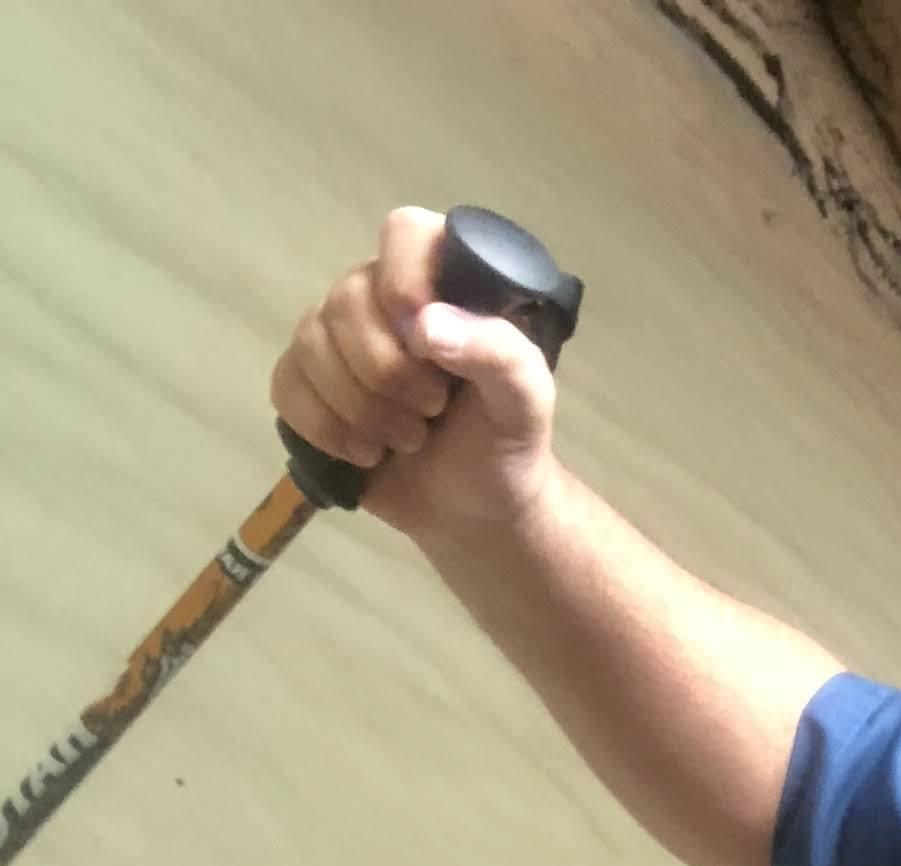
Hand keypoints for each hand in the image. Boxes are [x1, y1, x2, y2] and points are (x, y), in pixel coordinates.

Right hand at [270, 206, 561, 544]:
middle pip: (347, 300)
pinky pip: (286, 387)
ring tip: (409, 439)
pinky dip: (326, 429)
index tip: (426, 343)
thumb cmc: (505, 445)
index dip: (405, 281)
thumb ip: (499, 353)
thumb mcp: (527, 401)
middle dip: (389, 373)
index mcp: (443, 284)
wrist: (477, 510)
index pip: (405, 233)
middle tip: (432, 412)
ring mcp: (339, 340)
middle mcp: (382, 298)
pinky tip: (367, 453)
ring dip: (362, 409)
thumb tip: (424, 325)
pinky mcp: (309, 385)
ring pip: (311, 344)